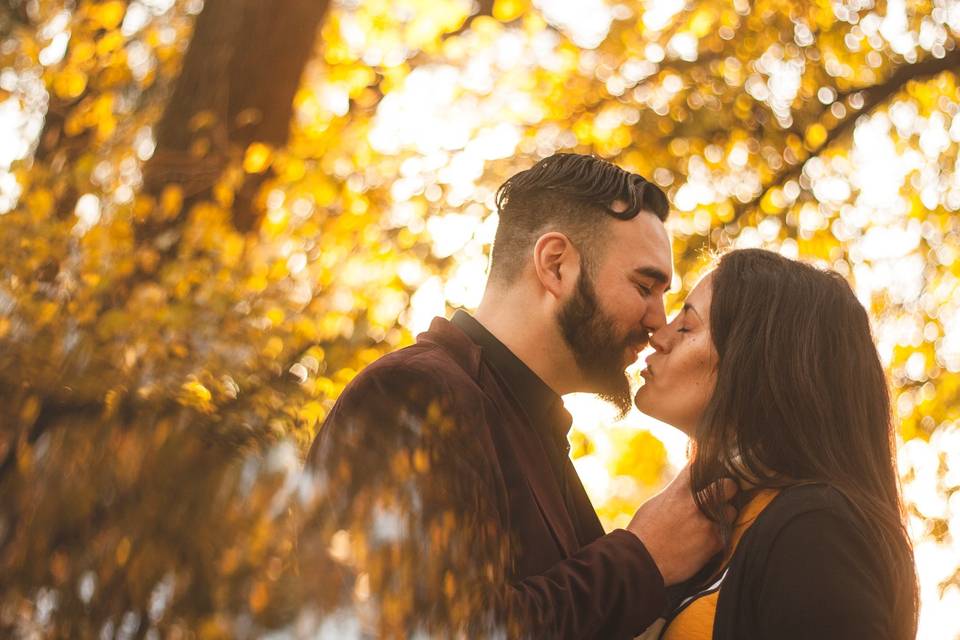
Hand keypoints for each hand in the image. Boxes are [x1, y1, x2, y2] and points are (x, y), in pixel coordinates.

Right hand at [626, 465, 736, 585]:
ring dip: (725, 516)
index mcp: (679, 490)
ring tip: (712, 523)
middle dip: (728, 489)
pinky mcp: (713, 543)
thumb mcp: (656, 504)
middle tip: (724, 495)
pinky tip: (707, 539)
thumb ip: (676, 494)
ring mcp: (707, 523)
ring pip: (731, 511)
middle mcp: (696, 503)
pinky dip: (719, 535)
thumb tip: (687, 488)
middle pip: (728, 485)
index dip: (709, 462)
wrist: (641, 561)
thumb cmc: (643, 532)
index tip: (714, 463)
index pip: (701, 465)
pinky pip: (727, 533)